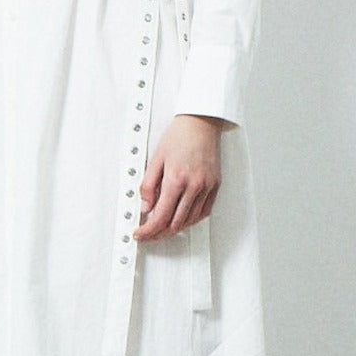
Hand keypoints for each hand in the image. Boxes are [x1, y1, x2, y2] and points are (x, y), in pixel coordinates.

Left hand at [133, 114, 222, 241]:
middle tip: (149, 233)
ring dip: (175, 229)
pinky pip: (204, 212)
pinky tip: (182, 219)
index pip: (160, 216)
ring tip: (162, 228)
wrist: (201, 122)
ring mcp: (206, 187)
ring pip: (190, 221)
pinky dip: (191, 220)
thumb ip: (148, 185)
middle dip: (159, 233)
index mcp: (176, 179)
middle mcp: (194, 186)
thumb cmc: (179, 136)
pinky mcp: (215, 186)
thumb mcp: (156, 158)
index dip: (148, 230)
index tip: (141, 233)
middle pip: (175, 223)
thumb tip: (145, 206)